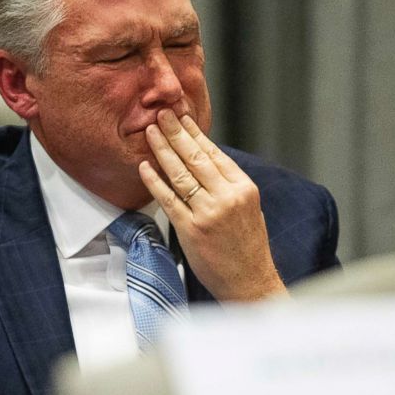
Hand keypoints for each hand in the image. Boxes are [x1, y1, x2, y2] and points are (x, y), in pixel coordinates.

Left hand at [139, 109, 286, 301]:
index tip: (181, 117)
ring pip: (181, 174)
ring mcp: (209, 213)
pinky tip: (144, 167)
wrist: (250, 281)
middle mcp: (228, 197)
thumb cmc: (247, 246)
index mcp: (244, 188)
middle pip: (196, 158)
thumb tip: (204, 161)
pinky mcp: (192, 229)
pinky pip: (169, 199)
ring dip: (163, 150)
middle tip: (161, 114)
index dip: (195, 133)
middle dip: (176, 133)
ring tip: (150, 132)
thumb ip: (228, 185)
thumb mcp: (248, 208)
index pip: (215, 154)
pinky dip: (155, 181)